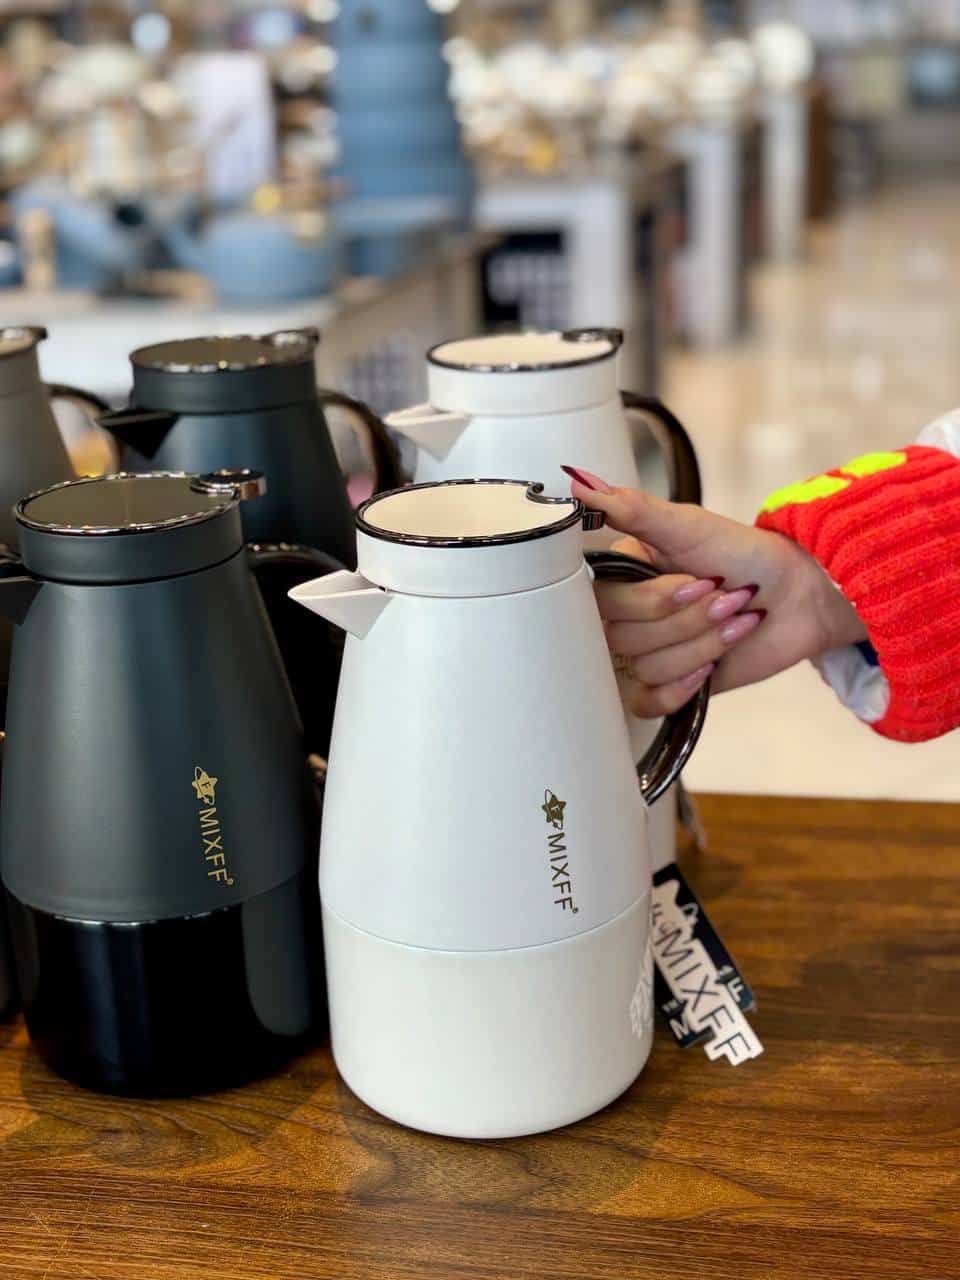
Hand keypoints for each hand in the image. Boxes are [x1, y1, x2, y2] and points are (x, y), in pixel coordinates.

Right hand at [564, 467, 866, 715]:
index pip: (604, 602)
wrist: (799, 596)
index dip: (654, 600)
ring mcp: (649, 651)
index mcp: (624, 574)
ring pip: (646, 668)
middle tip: (726, 596)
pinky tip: (711, 666)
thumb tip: (580, 484)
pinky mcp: (670, 685)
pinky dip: (682, 688)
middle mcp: (630, 615)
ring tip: (734, 622)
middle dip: (689, 620)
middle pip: (625, 638)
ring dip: (702, 646)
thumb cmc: (745, 554)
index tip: (698, 581)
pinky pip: (649, 703)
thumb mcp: (688, 525)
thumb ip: (631, 508)